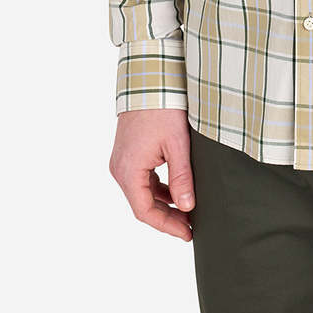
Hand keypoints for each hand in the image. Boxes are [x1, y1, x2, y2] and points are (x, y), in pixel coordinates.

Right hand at [109, 108, 194, 240]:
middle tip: (192, 225)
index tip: (188, 232)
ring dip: (164, 204)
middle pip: (143, 204)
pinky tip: (177, 191)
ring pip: (143, 193)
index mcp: (128, 170)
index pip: (145, 211)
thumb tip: (187, 206)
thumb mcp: (177, 144)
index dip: (167, 226)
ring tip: (188, 210)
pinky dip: (159, 188)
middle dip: (167, 217)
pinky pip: (143, 179)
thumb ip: (181, 177)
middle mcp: (120, 169)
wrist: (150, 80)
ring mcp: (123, 161)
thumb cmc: (162, 108)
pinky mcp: (129, 153)